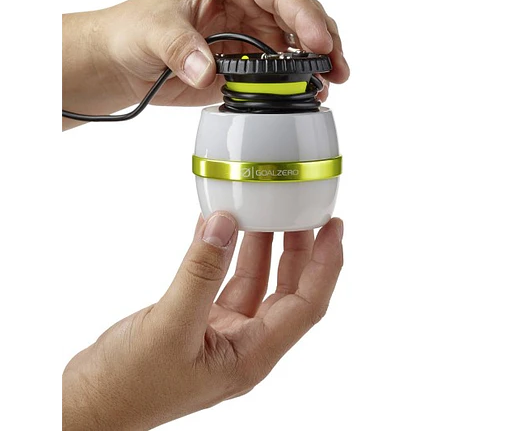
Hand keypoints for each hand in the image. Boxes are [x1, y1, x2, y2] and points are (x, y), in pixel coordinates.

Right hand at [62, 212, 343, 429]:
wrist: (92, 402)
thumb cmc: (131, 385)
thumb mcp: (170, 326)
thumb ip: (201, 273)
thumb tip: (225, 224)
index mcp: (252, 355)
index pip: (307, 304)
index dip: (325, 264)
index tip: (334, 227)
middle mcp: (245, 344)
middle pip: (288, 290)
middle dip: (299, 249)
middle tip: (304, 211)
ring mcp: (223, 333)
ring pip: (256, 282)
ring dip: (262, 246)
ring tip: (267, 210)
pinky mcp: (199, 322)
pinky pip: (222, 280)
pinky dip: (223, 253)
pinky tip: (218, 228)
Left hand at [63, 0, 349, 128]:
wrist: (122, 63)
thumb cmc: (132, 30)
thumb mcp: (153, 31)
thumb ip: (180, 48)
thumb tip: (207, 70)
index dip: (303, 14)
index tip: (318, 41)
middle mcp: (251, 2)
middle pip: (300, 15)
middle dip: (323, 40)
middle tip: (336, 67)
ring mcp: (254, 33)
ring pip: (300, 45)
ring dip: (317, 64)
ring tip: (330, 83)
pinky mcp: (252, 63)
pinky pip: (283, 72)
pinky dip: (298, 84)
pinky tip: (309, 95)